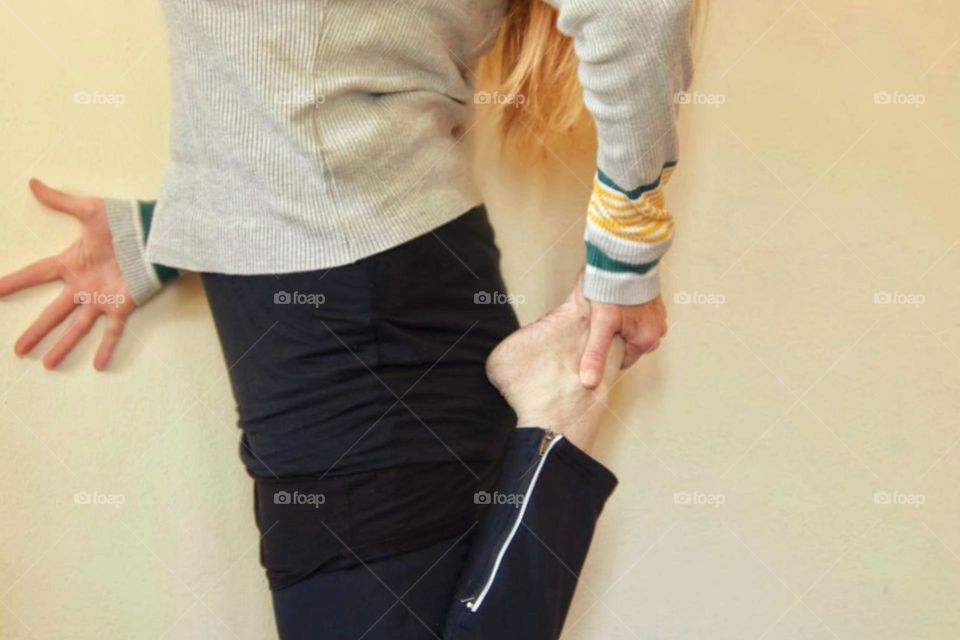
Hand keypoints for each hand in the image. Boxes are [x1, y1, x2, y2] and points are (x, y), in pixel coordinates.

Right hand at [0, 179, 134, 369]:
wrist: (155, 234)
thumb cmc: (123, 221)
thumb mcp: (89, 210)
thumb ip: (60, 201)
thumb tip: (33, 183)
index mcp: (71, 264)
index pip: (35, 275)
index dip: (13, 283)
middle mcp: (83, 286)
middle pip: (53, 312)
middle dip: (35, 331)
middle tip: (16, 350)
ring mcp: (102, 298)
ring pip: (78, 327)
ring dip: (63, 346)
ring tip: (47, 364)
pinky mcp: (123, 306)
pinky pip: (113, 331)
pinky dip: (106, 348)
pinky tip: (99, 366)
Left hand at [579, 295, 667, 388]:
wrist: (625, 259)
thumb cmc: (614, 289)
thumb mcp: (601, 325)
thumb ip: (595, 354)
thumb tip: (590, 382)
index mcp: (646, 340)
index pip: (623, 360)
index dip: (606, 351)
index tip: (597, 338)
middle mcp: (657, 330)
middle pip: (630, 345)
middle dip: (615, 337)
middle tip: (602, 323)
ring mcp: (657, 315)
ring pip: (634, 331)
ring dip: (622, 324)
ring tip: (609, 311)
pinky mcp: (654, 302)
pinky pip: (639, 316)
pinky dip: (628, 312)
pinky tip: (617, 303)